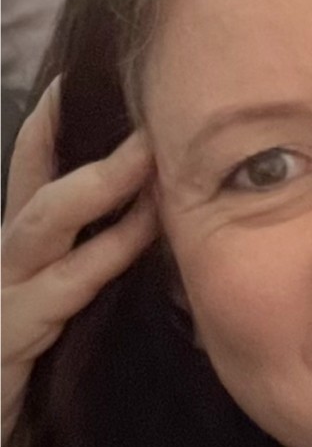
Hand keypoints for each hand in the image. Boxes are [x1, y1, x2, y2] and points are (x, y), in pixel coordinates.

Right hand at [1, 78, 156, 446]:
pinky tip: (144, 229)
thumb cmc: (35, 367)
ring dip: (99, 186)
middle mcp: (9, 262)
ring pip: (46, 223)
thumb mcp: (66, 303)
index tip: (74, 80)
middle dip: (85, 145)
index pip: (32, 172)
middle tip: (141, 115)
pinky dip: (107, 253)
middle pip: (40, 187)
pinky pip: (66, 286)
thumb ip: (99, 261)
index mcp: (23, 250)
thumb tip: (160, 221)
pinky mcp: (9, 336)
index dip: (48, 126)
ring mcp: (5, 295)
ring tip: (147, 156)